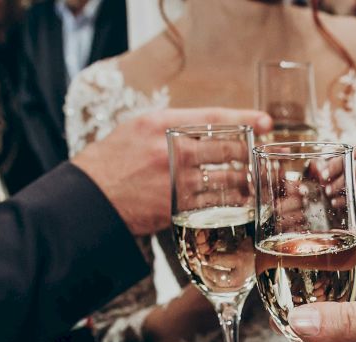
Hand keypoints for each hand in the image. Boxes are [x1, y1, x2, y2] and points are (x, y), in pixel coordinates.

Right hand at [72, 107, 271, 235]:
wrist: (89, 198)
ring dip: (245, 182)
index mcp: (160, 124)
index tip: (265, 122)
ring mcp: (174, 182)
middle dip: (249, 154)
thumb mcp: (137, 130)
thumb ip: (170, 127)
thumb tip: (206, 128)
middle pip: (225, 150)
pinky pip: (214, 205)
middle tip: (264, 155)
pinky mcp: (176, 208)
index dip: (244, 119)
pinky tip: (243, 203)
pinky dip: (231, 205)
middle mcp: (170, 150)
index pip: (212, 118)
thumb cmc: (112, 161)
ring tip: (256, 181)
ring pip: (224, 180)